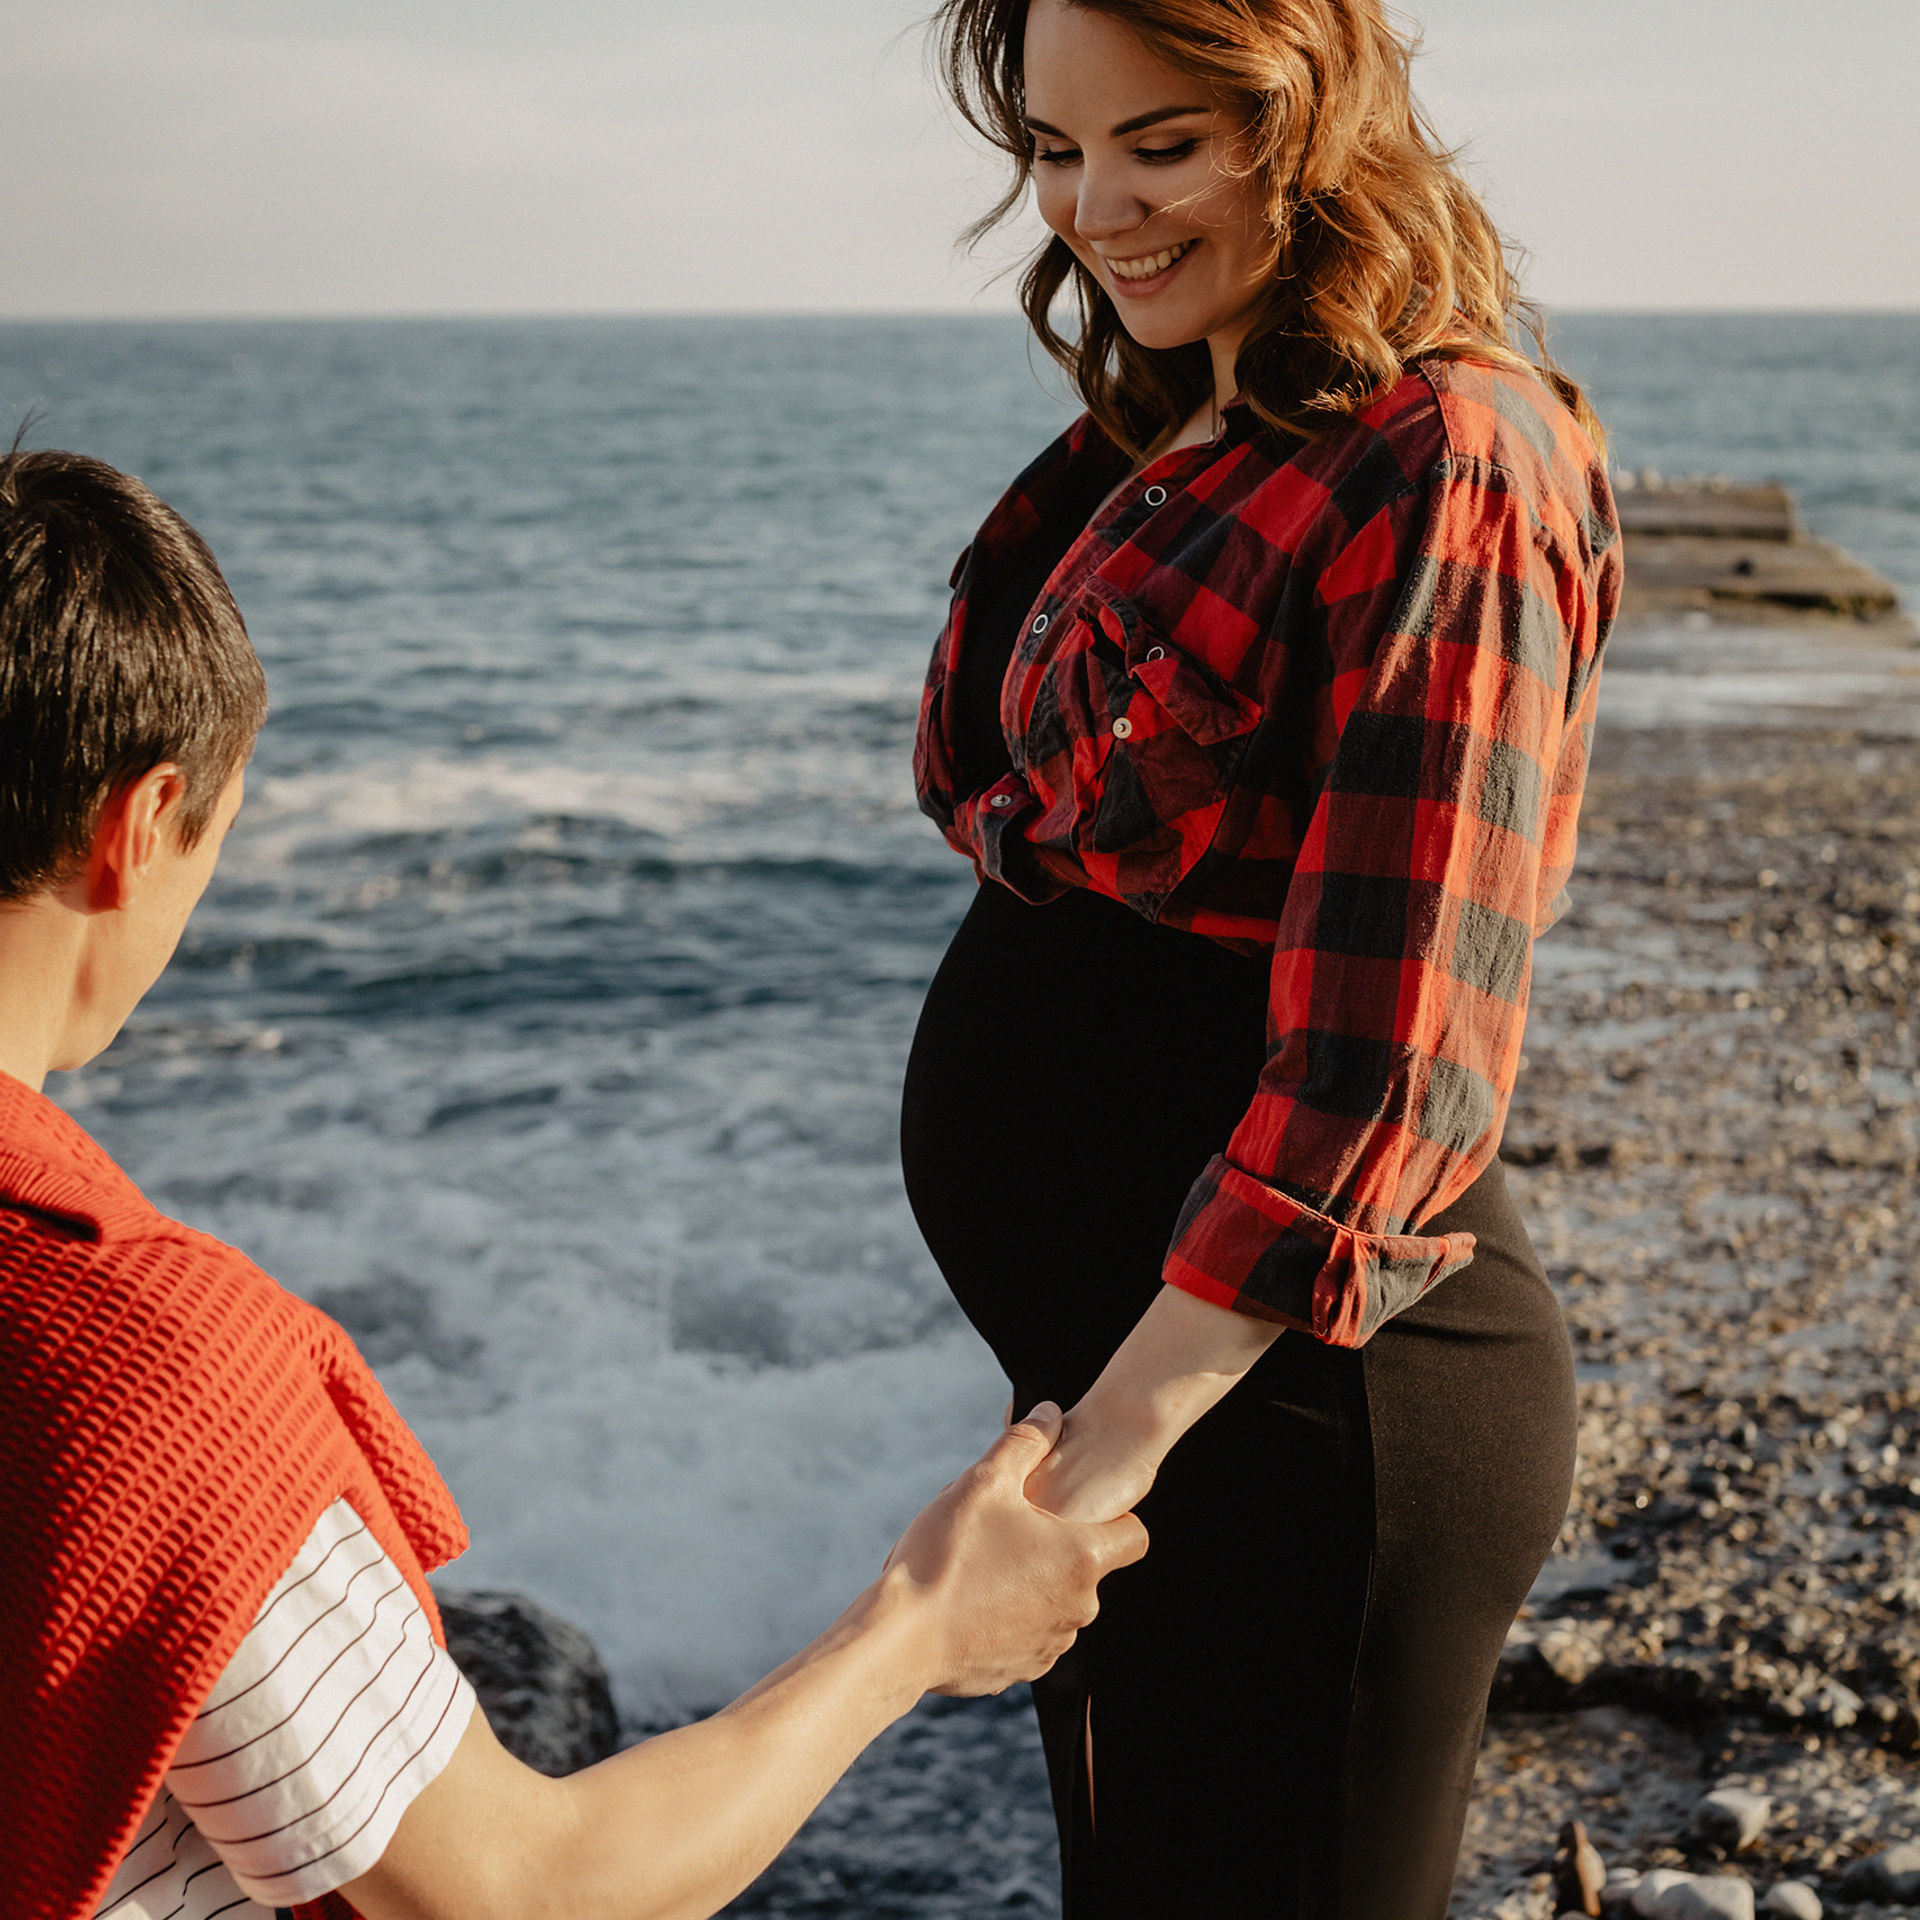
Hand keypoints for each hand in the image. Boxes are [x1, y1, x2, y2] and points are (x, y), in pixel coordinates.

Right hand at [884, 1404, 1146, 1696]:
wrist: (899, 1643)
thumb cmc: (946, 1556)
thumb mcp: (983, 1483)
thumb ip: (1023, 1442)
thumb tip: (1049, 1412)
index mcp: (1081, 1559)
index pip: (1134, 1535)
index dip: (1112, 1514)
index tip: (1073, 1507)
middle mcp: (1078, 1609)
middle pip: (1085, 1566)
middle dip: (1054, 1546)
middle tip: (1005, 1529)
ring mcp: (1050, 1646)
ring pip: (1054, 1601)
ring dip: (1030, 1582)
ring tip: (979, 1565)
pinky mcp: (1020, 1671)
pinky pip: (1026, 1634)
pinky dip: (1007, 1617)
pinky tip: (966, 1601)